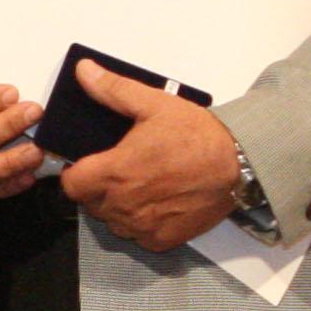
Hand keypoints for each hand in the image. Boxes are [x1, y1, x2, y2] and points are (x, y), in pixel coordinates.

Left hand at [57, 61, 245, 254]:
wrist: (238, 165)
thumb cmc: (198, 135)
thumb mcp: (154, 104)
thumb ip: (113, 90)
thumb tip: (84, 71)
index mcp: (116, 172)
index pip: (72, 185)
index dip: (76, 174)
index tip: (88, 165)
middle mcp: (125, 205)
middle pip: (91, 204)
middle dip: (98, 188)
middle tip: (120, 170)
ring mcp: (143, 226)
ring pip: (113, 222)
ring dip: (117, 208)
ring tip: (139, 186)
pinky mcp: (162, 239)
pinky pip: (138, 237)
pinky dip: (141, 223)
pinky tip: (156, 203)